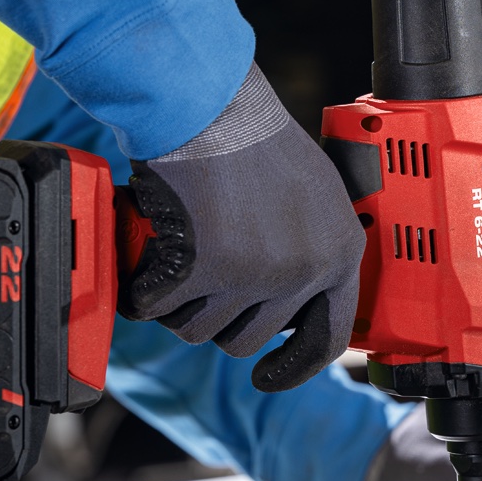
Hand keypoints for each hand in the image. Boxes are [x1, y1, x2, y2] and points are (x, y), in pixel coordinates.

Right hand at [121, 65, 364, 392]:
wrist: (208, 104)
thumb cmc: (252, 138)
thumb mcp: (309, 197)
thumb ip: (308, 249)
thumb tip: (290, 301)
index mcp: (339, 254)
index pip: (326, 339)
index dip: (293, 367)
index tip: (266, 376)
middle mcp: (303, 270)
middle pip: (245, 340)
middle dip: (214, 315)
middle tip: (197, 276)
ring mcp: (255, 273)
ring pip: (198, 329)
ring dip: (176, 301)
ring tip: (175, 253)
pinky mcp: (205, 268)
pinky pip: (158, 306)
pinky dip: (142, 287)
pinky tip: (145, 257)